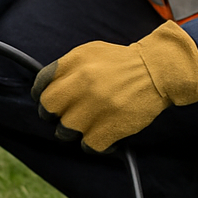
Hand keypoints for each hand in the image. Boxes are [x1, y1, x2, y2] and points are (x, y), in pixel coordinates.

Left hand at [30, 21, 197, 152]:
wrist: (156, 70)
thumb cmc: (120, 62)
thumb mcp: (90, 52)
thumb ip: (66, 67)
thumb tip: (46, 88)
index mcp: (76, 63)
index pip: (42, 86)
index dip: (42, 97)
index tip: (50, 102)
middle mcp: (83, 83)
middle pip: (48, 110)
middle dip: (53, 116)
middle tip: (65, 116)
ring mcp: (97, 107)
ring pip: (65, 132)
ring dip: (72, 132)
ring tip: (86, 125)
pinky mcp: (111, 127)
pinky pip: (88, 146)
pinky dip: (92, 144)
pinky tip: (101, 135)